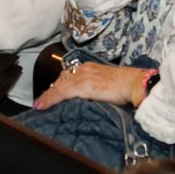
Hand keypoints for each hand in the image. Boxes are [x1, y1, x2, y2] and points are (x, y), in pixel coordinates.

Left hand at [33, 61, 148, 110]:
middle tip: (43, 101)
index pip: (69, 76)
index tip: (51, 93)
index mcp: (90, 67)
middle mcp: (84, 69)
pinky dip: (49, 99)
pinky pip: (60, 92)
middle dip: (51, 91)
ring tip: (39, 105)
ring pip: (58, 86)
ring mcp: (82, 76)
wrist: (135, 84)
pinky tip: (41, 106)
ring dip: (47, 96)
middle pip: (61, 80)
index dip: (58, 86)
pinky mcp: (82, 86)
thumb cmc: (127, 86)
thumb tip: (94, 97)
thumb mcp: (109, 85)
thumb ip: (98, 88)